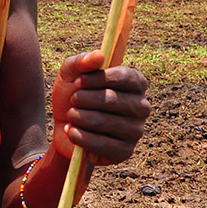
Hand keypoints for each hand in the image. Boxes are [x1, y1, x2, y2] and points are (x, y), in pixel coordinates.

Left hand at [50, 50, 149, 165]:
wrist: (64, 128)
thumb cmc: (73, 96)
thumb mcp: (70, 74)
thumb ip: (81, 61)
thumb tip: (99, 55)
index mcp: (135, 83)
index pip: (125, 76)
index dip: (98, 78)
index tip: (78, 81)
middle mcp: (141, 106)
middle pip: (111, 99)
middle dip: (82, 99)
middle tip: (73, 100)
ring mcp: (136, 131)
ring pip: (101, 121)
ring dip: (77, 117)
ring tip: (72, 115)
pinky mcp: (125, 151)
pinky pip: (99, 143)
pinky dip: (78, 136)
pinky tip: (71, 131)